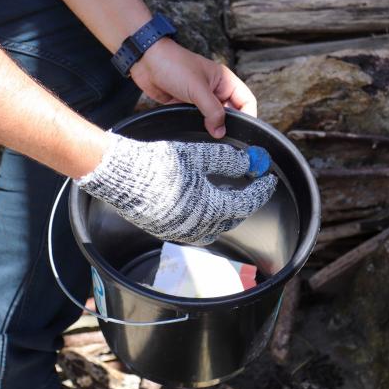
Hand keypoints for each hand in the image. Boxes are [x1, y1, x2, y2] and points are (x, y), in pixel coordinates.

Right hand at [77, 134, 276, 245]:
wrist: (121, 177)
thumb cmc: (158, 164)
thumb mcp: (197, 156)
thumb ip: (226, 160)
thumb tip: (247, 161)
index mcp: (211, 208)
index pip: (247, 204)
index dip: (261, 191)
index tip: (268, 180)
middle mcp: (198, 227)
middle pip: (231, 219)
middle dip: (242, 202)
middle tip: (246, 184)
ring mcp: (180, 232)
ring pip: (211, 228)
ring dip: (222, 213)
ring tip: (221, 193)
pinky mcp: (164, 230)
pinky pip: (191, 229)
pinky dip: (202, 216)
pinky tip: (196, 200)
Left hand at [129, 39, 256, 138]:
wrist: (146, 61)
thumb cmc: (174, 65)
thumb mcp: (197, 88)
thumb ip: (212, 111)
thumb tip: (221, 132)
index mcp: (224, 80)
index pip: (246, 100)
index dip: (248, 116)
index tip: (243, 132)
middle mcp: (214, 90)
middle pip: (230, 113)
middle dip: (228, 126)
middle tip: (225, 141)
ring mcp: (199, 98)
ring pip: (212, 119)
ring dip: (211, 128)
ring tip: (209, 140)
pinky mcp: (184, 105)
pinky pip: (195, 120)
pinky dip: (196, 127)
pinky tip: (194, 135)